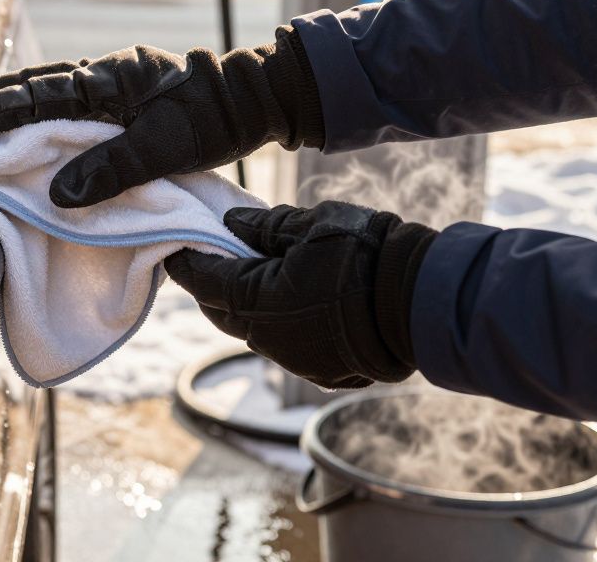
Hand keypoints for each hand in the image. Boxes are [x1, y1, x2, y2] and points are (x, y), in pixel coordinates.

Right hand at [0, 28, 322, 207]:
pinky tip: (20, 137)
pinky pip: (65, 111)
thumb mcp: (168, 146)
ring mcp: (109, 88)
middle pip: (31, 89)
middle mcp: (102, 76)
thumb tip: (57, 194)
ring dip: (7, 111)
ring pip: (45, 97)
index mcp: (109, 78)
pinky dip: (35, 121)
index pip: (37, 94)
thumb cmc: (216, 118)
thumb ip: (113, 168)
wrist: (255, 99)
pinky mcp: (118, 104)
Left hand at [164, 202, 437, 388]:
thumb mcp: (310, 225)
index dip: (185, 263)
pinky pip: (285, 346)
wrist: (421, 302)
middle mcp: (266, 339)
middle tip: (211, 258)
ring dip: (247, 306)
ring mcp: (294, 360)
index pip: (202, 281)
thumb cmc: (365, 253)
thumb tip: (230, 224)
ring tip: (255, 275)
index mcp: (254, 301)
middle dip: (211, 286)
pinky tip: (290, 302)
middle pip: (222, 311)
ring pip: (253, 331)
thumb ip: (264, 227)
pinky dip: (278, 324)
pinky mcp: (321, 372)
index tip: (175, 246)